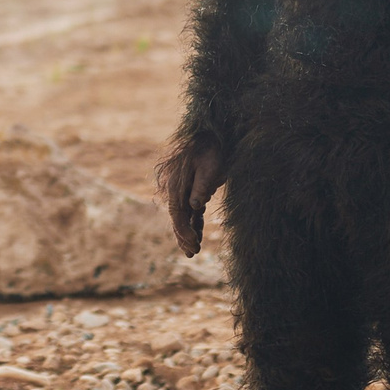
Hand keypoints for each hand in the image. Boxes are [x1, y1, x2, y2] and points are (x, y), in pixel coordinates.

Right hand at [157, 138, 226, 256]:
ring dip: (187, 232)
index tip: (193, 242)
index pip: (177, 211)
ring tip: (193, 251)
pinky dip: (194, 223)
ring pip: (183, 216)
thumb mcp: (210, 167)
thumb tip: (195, 206)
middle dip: (183, 236)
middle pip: (177, 217)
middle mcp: (177, 188)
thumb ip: (201, 186)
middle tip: (192, 252)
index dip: (183, 229)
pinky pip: (191, 211)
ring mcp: (184, 190)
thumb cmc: (213, 150)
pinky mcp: (194, 191)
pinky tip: (197, 236)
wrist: (213, 137)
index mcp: (176, 182)